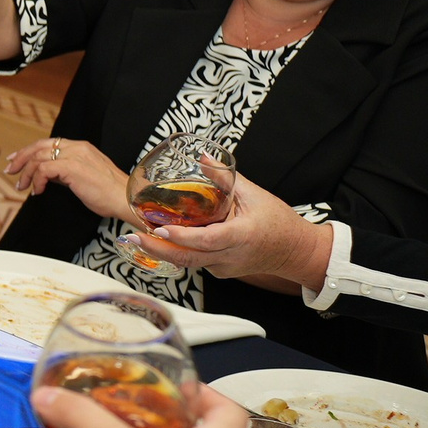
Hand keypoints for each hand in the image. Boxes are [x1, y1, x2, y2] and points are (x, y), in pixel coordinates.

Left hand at [3, 136, 128, 220]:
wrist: (124, 199)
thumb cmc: (107, 193)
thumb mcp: (83, 177)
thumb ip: (65, 172)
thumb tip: (46, 175)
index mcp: (81, 147)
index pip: (48, 143)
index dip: (29, 150)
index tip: (16, 160)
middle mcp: (77, 148)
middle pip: (39, 146)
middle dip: (21, 158)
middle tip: (10, 171)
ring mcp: (75, 156)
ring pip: (38, 158)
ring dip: (26, 173)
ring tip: (23, 187)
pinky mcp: (72, 167)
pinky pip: (44, 169)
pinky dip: (36, 180)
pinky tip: (38, 191)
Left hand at [132, 171, 332, 287]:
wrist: (296, 252)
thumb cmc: (279, 222)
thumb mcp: (254, 195)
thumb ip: (225, 178)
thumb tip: (202, 156)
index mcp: (241, 237)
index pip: (205, 241)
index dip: (180, 237)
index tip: (157, 230)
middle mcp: (230, 256)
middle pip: (188, 258)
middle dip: (156, 249)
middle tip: (131, 237)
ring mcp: (224, 267)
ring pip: (188, 262)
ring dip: (162, 252)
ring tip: (136, 237)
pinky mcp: (220, 271)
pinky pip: (195, 262)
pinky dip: (177, 252)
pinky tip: (160, 240)